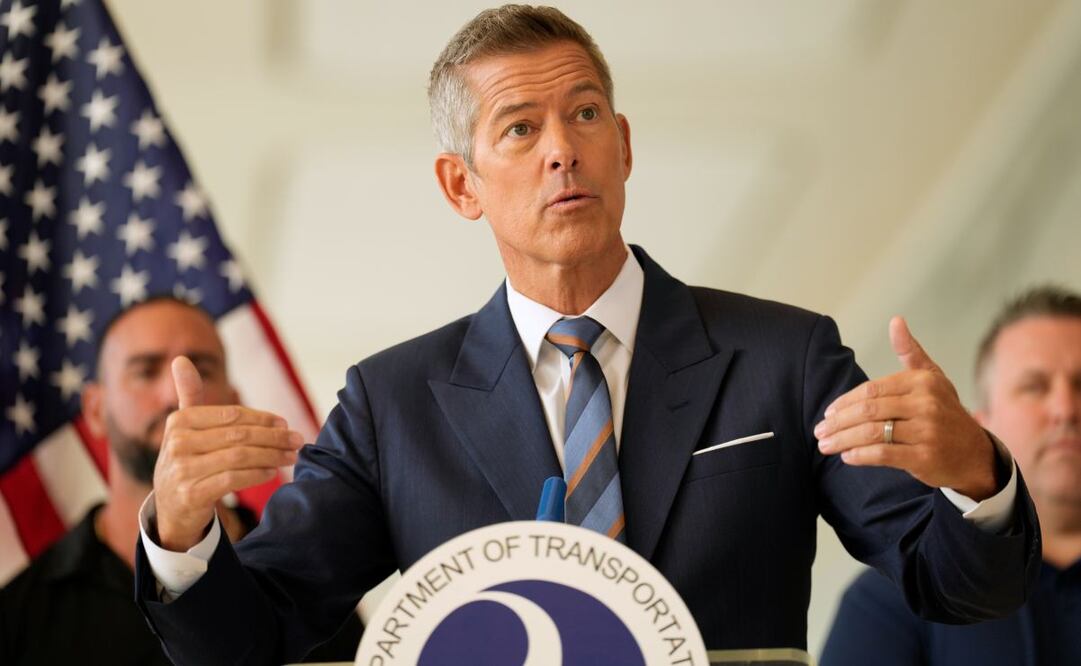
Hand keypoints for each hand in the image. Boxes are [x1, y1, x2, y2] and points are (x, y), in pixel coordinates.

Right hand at [153, 356, 303, 550]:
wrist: (171, 508)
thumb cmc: (187, 459)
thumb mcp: (185, 427)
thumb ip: (189, 394)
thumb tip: (181, 359)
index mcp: (180, 421)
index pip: (232, 415)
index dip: (262, 419)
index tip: (285, 424)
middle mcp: (178, 444)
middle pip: (239, 435)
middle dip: (274, 437)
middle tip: (298, 440)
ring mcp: (183, 470)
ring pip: (240, 457)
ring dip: (272, 456)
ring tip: (292, 456)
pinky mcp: (191, 494)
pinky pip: (233, 479)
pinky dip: (257, 474)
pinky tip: (272, 471)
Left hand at [814, 316, 997, 499]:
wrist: (975, 454)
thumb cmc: (945, 412)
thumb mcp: (932, 378)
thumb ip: (910, 352)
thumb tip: (896, 320)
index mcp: (922, 382)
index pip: (872, 390)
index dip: (845, 402)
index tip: (828, 412)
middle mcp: (926, 404)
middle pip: (868, 410)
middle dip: (838, 422)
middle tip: (819, 431)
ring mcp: (927, 431)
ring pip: (872, 433)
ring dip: (843, 439)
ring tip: (825, 445)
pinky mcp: (925, 457)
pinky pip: (884, 454)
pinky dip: (860, 455)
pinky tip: (847, 456)